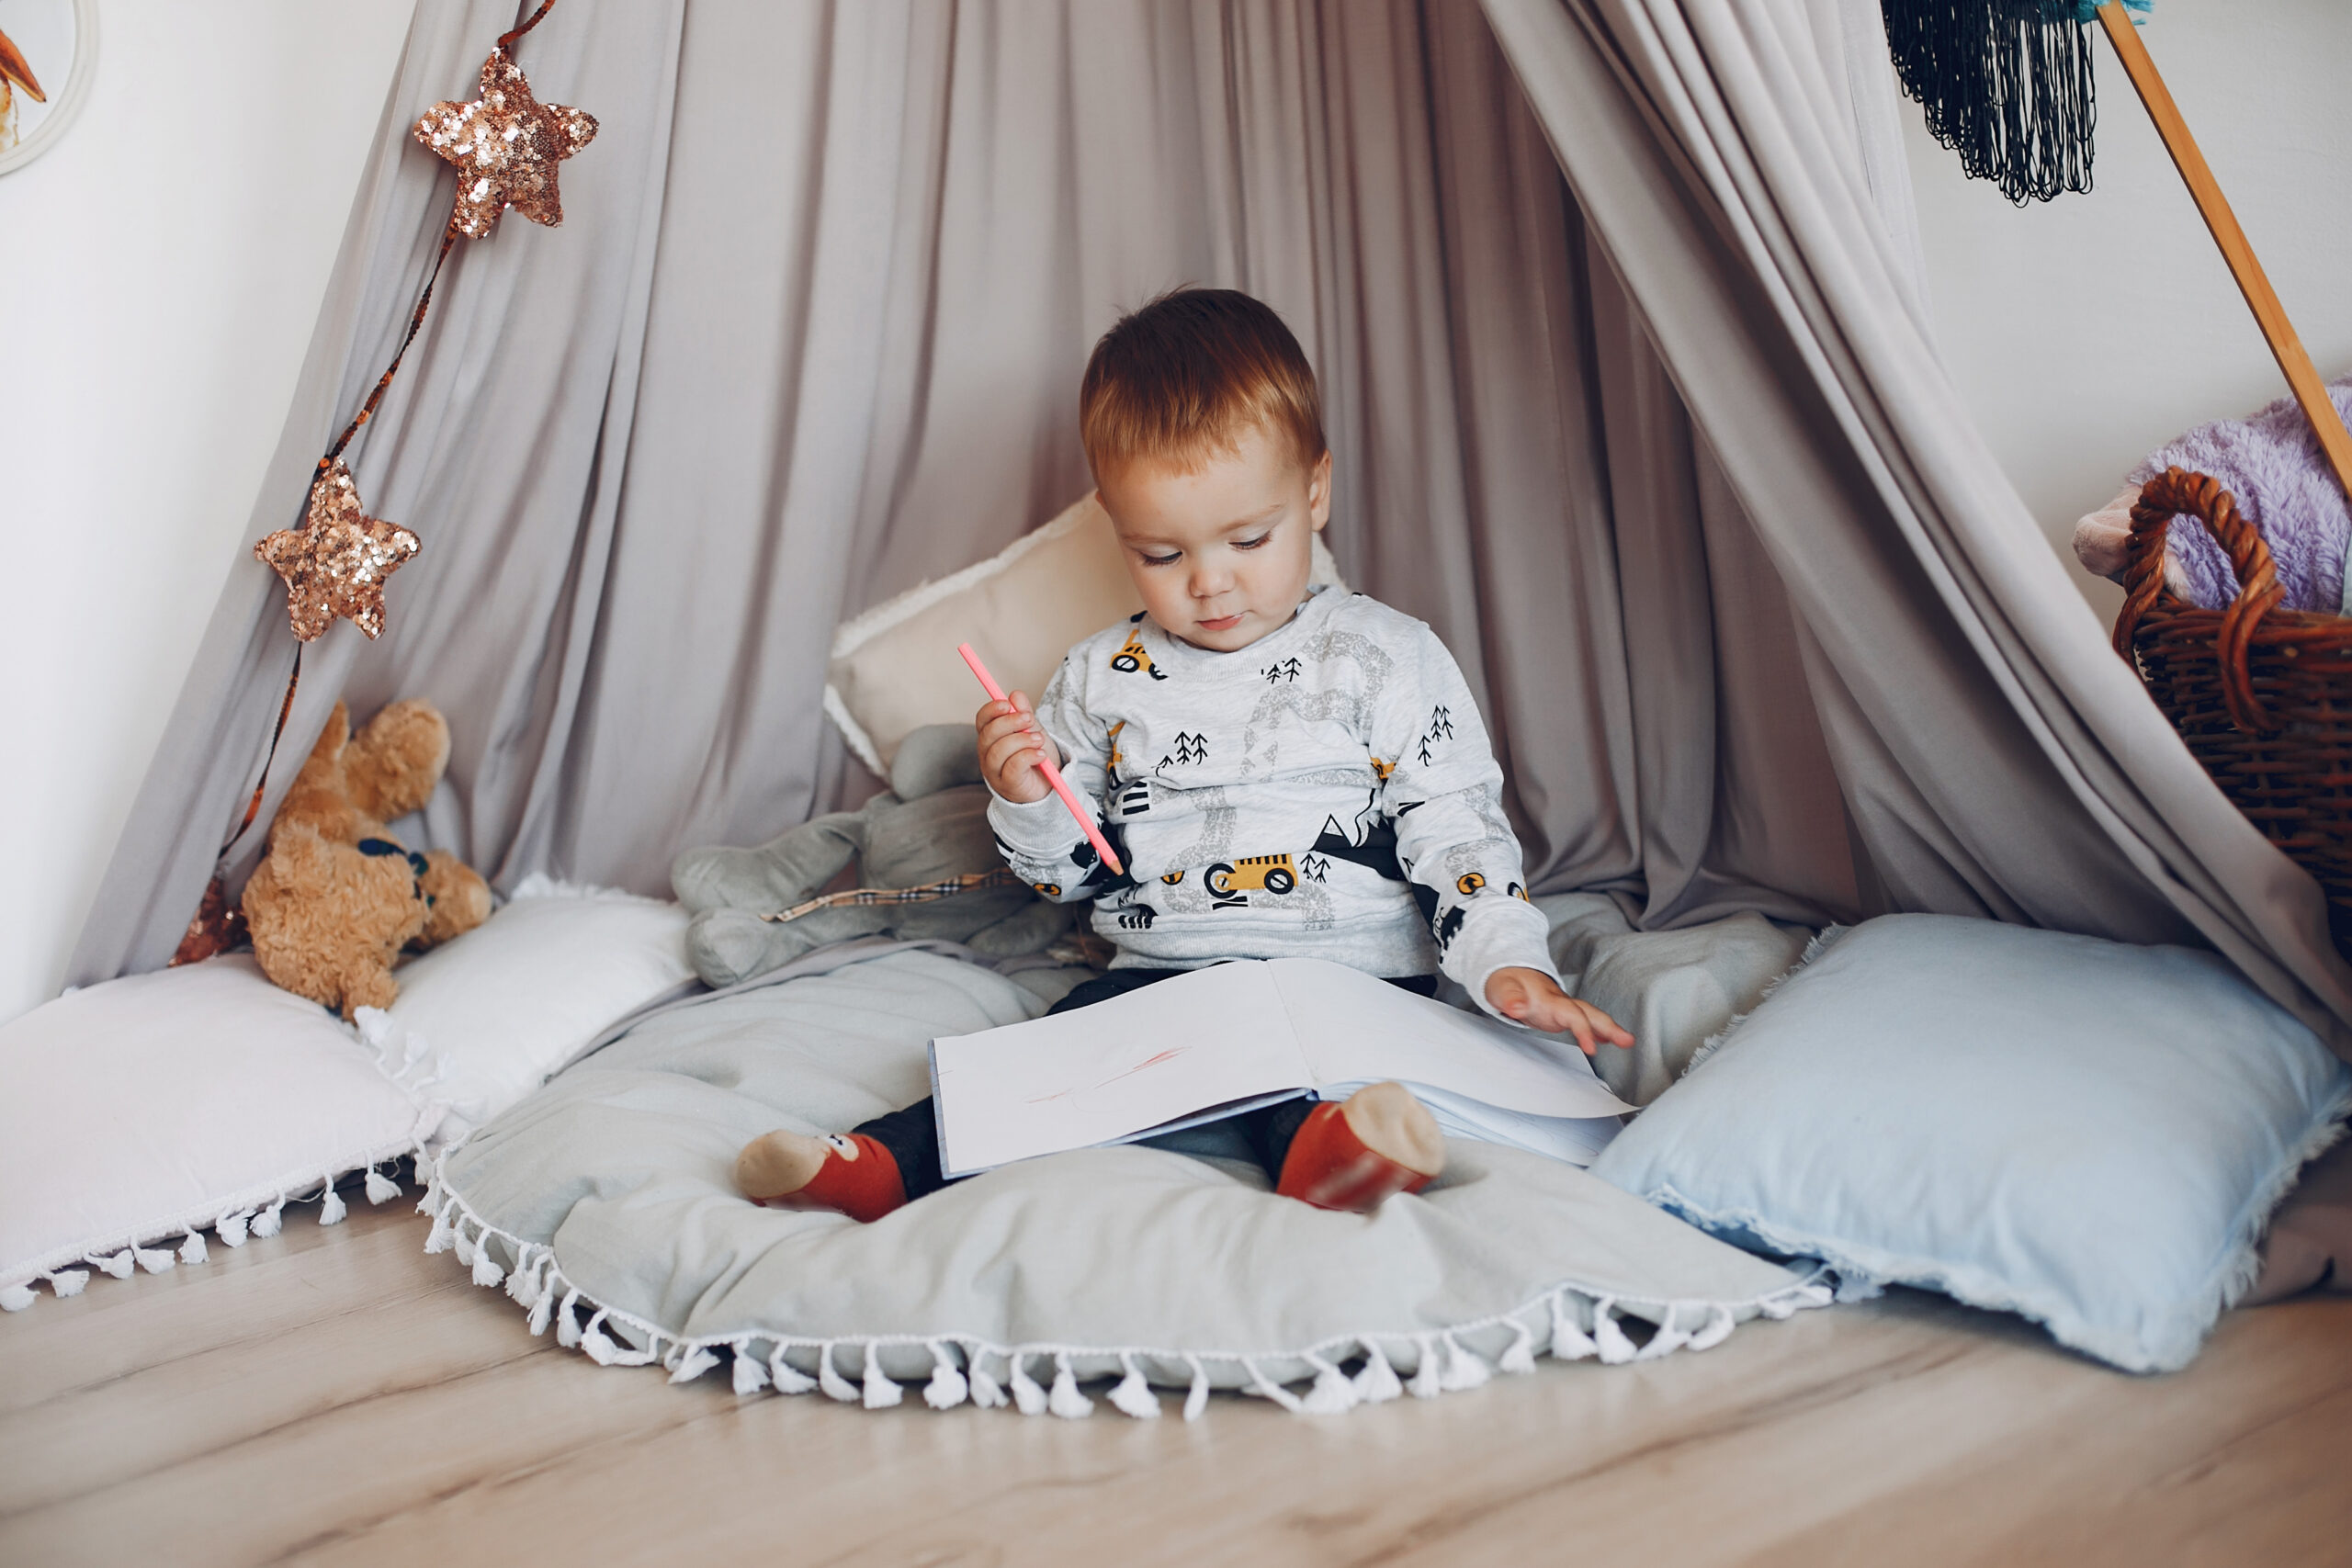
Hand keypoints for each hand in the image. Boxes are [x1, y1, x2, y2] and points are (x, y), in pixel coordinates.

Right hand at [976, 693, 1052, 803]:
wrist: (1048, 785)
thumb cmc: (1036, 757)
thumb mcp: (1033, 731)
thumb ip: (1024, 714)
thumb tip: (1016, 694)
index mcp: (991, 737)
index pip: (982, 720)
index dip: (991, 710)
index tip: (1007, 704)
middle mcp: (987, 754)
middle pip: (988, 734)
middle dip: (1010, 723)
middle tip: (1029, 719)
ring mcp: (995, 771)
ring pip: (999, 751)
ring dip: (1022, 741)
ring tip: (1039, 741)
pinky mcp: (1007, 785)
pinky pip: (1012, 767)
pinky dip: (1028, 757)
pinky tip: (1041, 755)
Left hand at [1484, 967, 1633, 1056]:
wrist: (1506, 971)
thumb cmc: (1504, 982)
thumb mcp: (1500, 988)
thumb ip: (1509, 997)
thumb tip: (1515, 1007)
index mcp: (1549, 998)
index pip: (1572, 1014)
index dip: (1583, 1030)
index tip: (1591, 1049)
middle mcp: (1560, 1001)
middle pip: (1589, 1013)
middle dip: (1609, 1026)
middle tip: (1628, 1041)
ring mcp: (1561, 1007)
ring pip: (1589, 1016)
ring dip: (1609, 1029)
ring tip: (1627, 1042)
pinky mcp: (1559, 1013)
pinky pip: (1583, 1021)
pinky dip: (1596, 1030)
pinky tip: (1606, 1039)